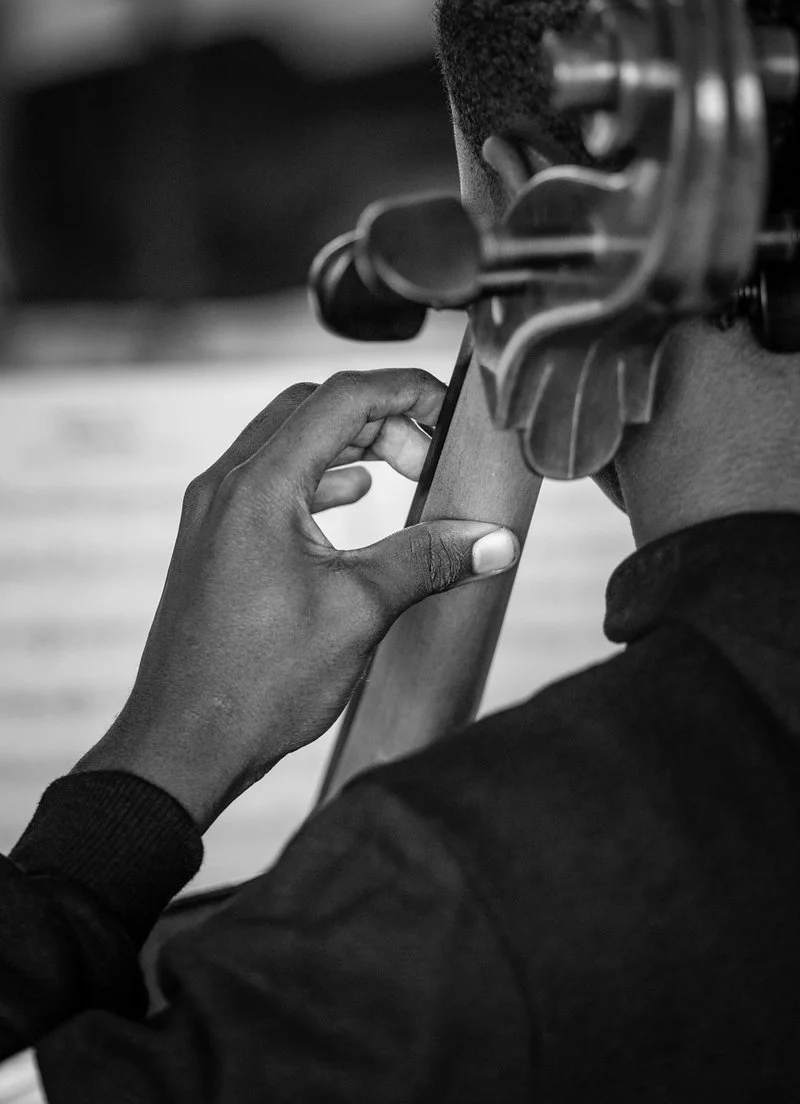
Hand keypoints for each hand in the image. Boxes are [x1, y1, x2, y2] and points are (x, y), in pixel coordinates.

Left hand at [74, 369, 519, 828]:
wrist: (181, 745)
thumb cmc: (257, 683)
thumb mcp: (359, 612)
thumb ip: (429, 560)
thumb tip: (496, 539)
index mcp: (260, 486)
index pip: (341, 398)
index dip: (405, 391)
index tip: (451, 410)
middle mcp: (229, 485)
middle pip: (314, 411)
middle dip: (381, 419)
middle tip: (430, 458)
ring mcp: (215, 512)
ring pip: (290, 444)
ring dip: (350, 446)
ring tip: (404, 473)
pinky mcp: (216, 541)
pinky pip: (272, 481)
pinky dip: (320, 478)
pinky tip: (355, 502)